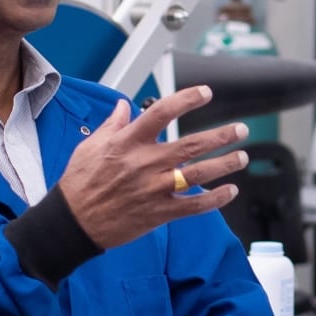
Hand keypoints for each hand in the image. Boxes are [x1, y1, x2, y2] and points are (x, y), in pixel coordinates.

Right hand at [57, 86, 248, 249]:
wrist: (73, 222)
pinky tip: (231, 191)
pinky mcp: (158, 212)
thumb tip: (123, 105)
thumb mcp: (90, 146)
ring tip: (242, 156)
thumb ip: (113, 125)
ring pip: (199, 174)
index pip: (162, 113)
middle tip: (240, 129)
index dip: (187, 100)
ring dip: (225, 164)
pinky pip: (194, 206)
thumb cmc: (80, 183)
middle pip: (191, 145)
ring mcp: (154, 189)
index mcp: (128, 143)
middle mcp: (145, 164)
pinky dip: (215, 199)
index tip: (205, 93)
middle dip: (221, 136)